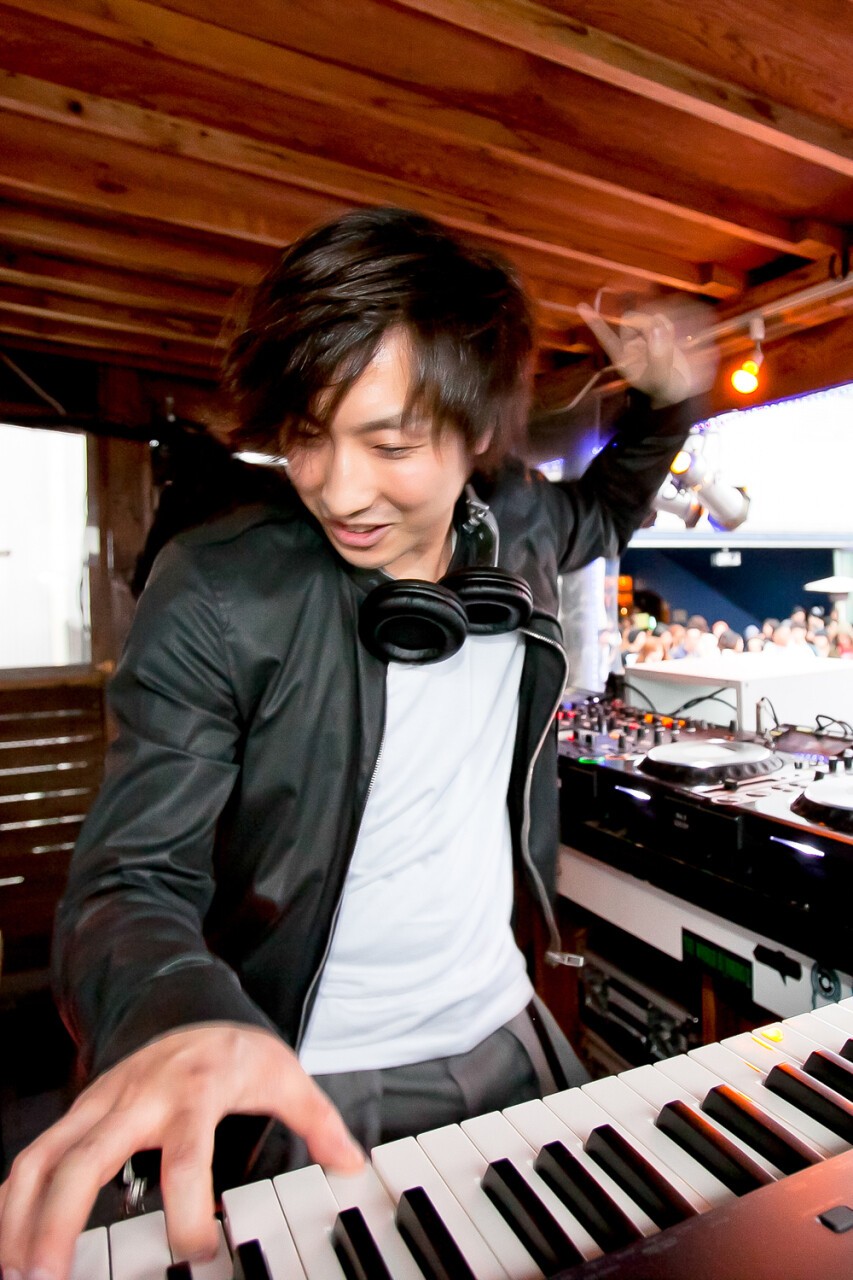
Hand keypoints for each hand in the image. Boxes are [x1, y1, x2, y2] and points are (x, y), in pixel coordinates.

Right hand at [0, 1023, 363, 1279]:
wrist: (190, 1002)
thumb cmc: (233, 1050)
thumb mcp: (285, 1076)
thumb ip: (317, 1121)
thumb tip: (352, 1163)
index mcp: (193, 1092)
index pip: (186, 1156)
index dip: (189, 1208)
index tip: (199, 1253)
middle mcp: (138, 1098)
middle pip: (87, 1160)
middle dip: (61, 1222)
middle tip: (49, 1279)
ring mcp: (101, 1103)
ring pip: (45, 1156)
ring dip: (23, 1215)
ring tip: (19, 1272)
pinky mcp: (81, 1112)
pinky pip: (37, 1154)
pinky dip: (15, 1198)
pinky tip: (11, 1240)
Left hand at [577, 302, 713, 406]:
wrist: (681, 387)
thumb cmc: (665, 387)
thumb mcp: (660, 379)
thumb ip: (658, 356)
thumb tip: (655, 327)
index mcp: (623, 357)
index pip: (607, 338)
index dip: (596, 323)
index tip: (582, 306)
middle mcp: (632, 343)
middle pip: (632, 320)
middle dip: (647, 323)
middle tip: (663, 335)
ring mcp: (646, 335)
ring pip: (649, 314)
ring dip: (663, 321)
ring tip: (676, 341)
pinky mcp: (662, 329)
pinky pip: (665, 314)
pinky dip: (674, 317)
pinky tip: (685, 327)